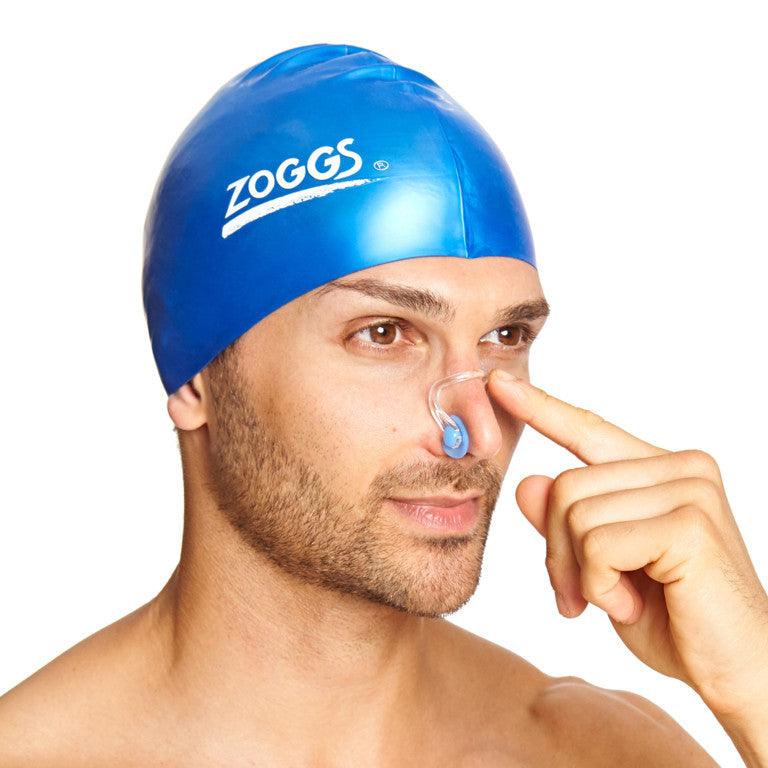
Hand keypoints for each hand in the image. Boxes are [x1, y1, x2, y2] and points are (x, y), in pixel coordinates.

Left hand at [488, 370, 767, 718]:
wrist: (739, 673)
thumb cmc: (673, 619)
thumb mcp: (601, 567)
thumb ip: (567, 523)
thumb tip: (527, 482)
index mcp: (661, 469)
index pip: (588, 430)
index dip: (541, 408)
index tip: (498, 383)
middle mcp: (680, 467)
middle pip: (565, 485)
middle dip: (558, 551)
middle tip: (581, 596)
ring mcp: (690, 489)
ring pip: (575, 514)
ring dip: (581, 573)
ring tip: (620, 600)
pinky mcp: (690, 523)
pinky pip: (598, 545)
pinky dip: (600, 586)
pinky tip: (634, 604)